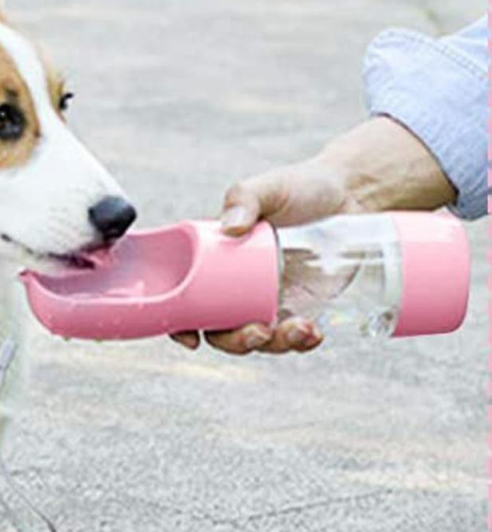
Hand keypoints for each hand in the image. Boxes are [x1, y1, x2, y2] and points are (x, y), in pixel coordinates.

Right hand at [172, 116, 456, 355]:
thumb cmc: (301, 186)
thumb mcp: (268, 187)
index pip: (188, 299)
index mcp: (215, 260)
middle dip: (235, 342)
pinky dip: (302, 342)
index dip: (182, 325)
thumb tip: (230, 227)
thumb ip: (244, 199)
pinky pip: (293, 337)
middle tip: (259, 331)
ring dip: (274, 345)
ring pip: (258, 339)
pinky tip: (314, 333)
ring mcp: (268, 300)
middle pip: (220, 330)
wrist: (350, 194)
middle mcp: (236, 286)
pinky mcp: (300, 307)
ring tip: (300, 328)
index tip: (192, 338)